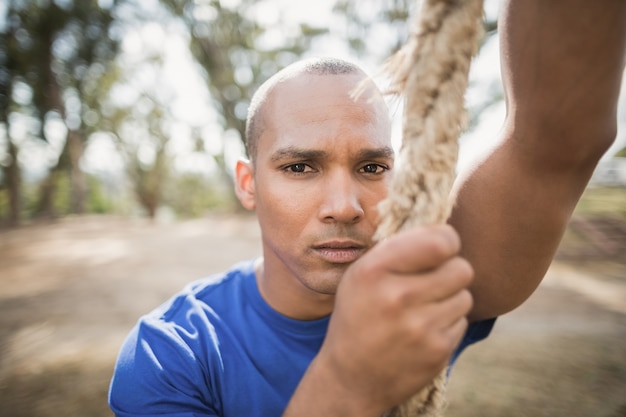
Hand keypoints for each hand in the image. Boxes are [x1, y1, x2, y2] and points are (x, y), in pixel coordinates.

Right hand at [314, 225, 472, 414]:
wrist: (351, 377)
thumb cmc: (359, 315)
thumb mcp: (361, 275)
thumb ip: (397, 249)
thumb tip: (441, 227)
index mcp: (375, 270)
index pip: (440, 241)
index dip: (447, 241)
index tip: (440, 248)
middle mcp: (397, 296)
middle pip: (461, 268)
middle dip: (451, 271)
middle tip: (433, 280)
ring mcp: (419, 327)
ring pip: (465, 295)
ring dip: (450, 298)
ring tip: (424, 308)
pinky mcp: (437, 350)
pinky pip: (462, 321)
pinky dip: (448, 322)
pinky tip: (424, 329)